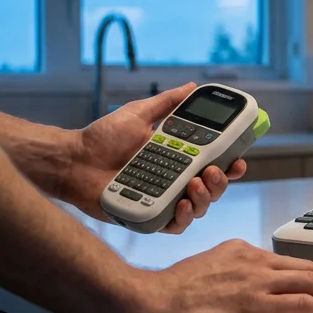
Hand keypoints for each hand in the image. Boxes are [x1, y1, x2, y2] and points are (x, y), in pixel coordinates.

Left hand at [64, 83, 246, 232]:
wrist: (73, 160)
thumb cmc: (101, 139)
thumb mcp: (138, 114)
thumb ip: (167, 103)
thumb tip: (191, 86)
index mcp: (178, 157)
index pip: (215, 163)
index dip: (231, 163)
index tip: (239, 158)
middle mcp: (175, 180)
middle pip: (214, 187)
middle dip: (221, 181)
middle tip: (212, 170)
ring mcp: (165, 200)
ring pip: (200, 207)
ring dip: (205, 197)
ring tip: (193, 184)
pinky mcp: (151, 218)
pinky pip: (177, 226)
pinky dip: (183, 217)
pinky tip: (180, 204)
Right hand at [128, 239, 312, 312]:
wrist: (147, 303)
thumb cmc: (164, 298)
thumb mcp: (203, 277)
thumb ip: (228, 282)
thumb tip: (242, 303)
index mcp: (238, 251)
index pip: (285, 262)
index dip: (309, 275)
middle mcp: (251, 260)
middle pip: (306, 267)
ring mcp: (255, 280)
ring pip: (312, 281)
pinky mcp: (256, 303)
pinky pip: (304, 303)